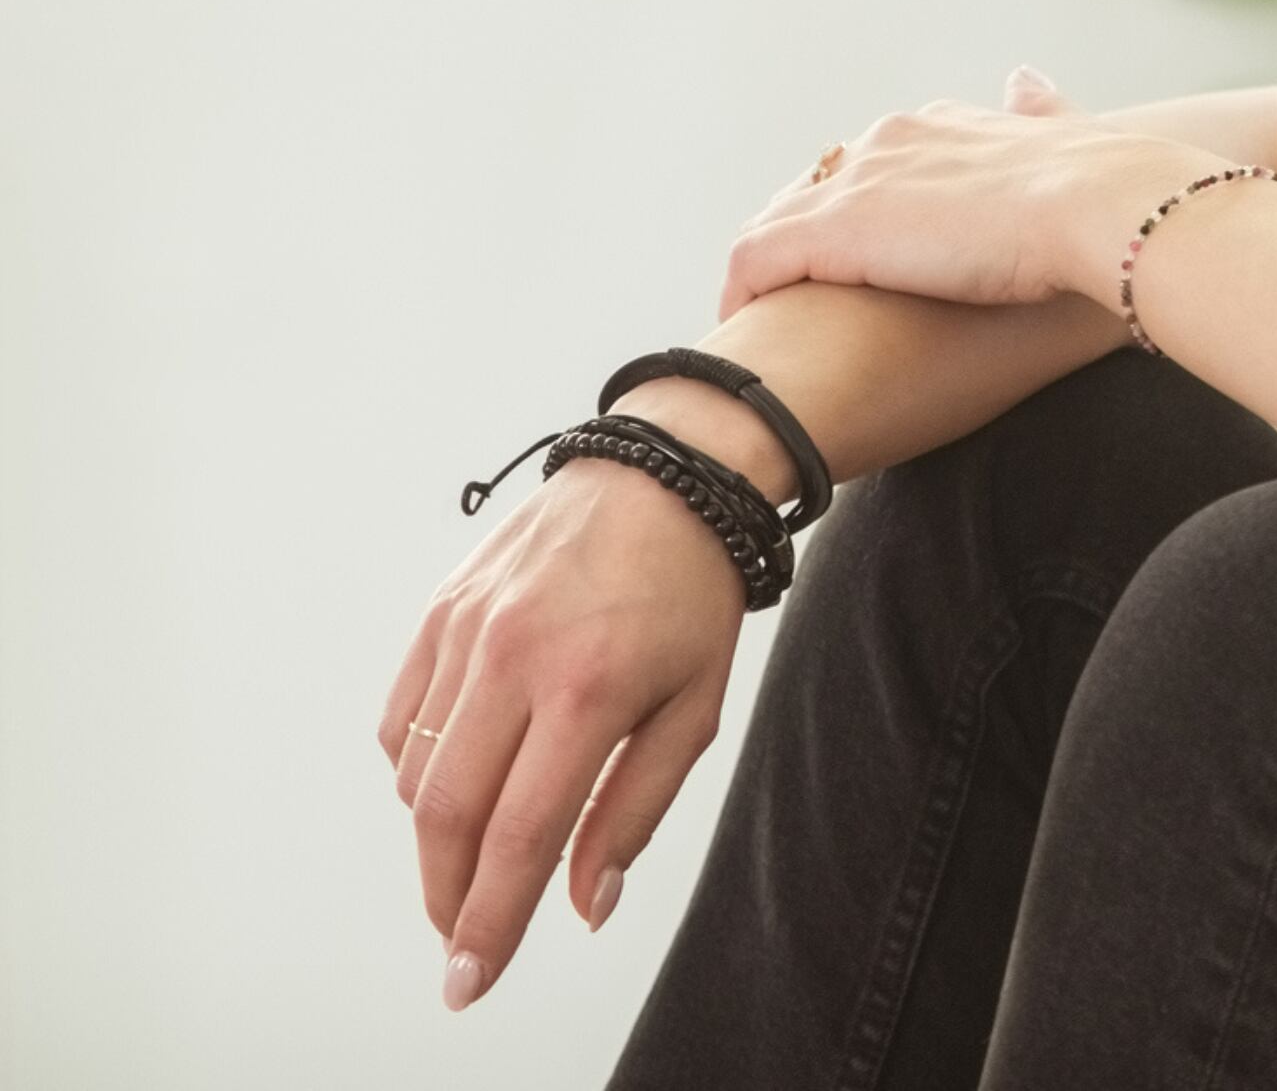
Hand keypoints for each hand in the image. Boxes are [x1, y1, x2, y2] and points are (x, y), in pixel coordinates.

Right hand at [377, 451, 745, 1010]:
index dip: (490, 921)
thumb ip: (634, 812)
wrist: (666, 477)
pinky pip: (403, 718)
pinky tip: (457, 779)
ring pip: (417, 772)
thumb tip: (584, 905)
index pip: (519, 835)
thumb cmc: (690, 595)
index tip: (470, 980)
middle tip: (464, 936)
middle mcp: (513, 657)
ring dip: (435, 836)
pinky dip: (416, 767)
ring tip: (476, 855)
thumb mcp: (694, 708)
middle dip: (448, 896)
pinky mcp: (441, 611)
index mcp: (587, 688)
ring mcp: (468, 630)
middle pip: (446, 816)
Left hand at [716, 66, 1227, 324]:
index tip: (860, 262)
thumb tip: (1028, 80)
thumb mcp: (1065, 139)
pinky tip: (751, 336)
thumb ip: (1041, 113)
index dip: (858, 211)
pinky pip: (757, 261)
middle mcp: (890, 139)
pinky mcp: (836, 230)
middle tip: (800, 300)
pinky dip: (743, 296)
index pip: (871, 161)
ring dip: (768, 272)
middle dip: (802, 239)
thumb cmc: (1104, 190)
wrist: (1101, 205)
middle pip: (814, 188)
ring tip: (767, 323)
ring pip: (776, 223)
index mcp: (941, 124)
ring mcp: (859, 182)